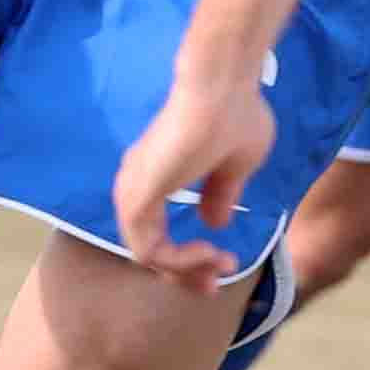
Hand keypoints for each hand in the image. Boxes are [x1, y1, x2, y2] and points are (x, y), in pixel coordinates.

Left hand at [114, 69, 276, 293]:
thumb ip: (220, 195)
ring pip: (147, 256)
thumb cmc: (235, 114)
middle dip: (187, 274)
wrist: (223, 86)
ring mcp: (133, 192)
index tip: (226, 263)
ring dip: (186, 269)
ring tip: (219, 263)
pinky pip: (147, 250)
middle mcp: (136, 187)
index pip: (158, 235)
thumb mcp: (236, 165)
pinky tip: (208, 251)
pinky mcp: (138, 197)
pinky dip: (178, 261)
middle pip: (149, 252)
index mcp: (155, 178)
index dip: (190, 259)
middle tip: (217, 283)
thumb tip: (214, 223)